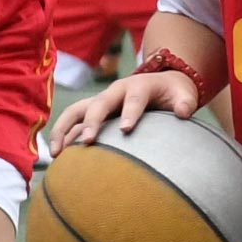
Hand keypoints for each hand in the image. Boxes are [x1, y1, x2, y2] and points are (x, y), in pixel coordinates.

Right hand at [51, 65, 196, 146]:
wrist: (161, 83)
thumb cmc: (173, 94)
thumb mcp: (183, 94)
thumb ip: (185, 102)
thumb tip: (184, 112)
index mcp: (138, 86)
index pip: (134, 98)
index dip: (130, 112)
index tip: (126, 129)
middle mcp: (115, 92)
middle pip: (99, 103)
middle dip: (93, 121)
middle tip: (89, 141)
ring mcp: (101, 102)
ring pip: (76, 111)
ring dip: (64, 129)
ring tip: (56, 152)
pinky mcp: (93, 113)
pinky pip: (73, 124)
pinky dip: (63, 138)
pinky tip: (57, 158)